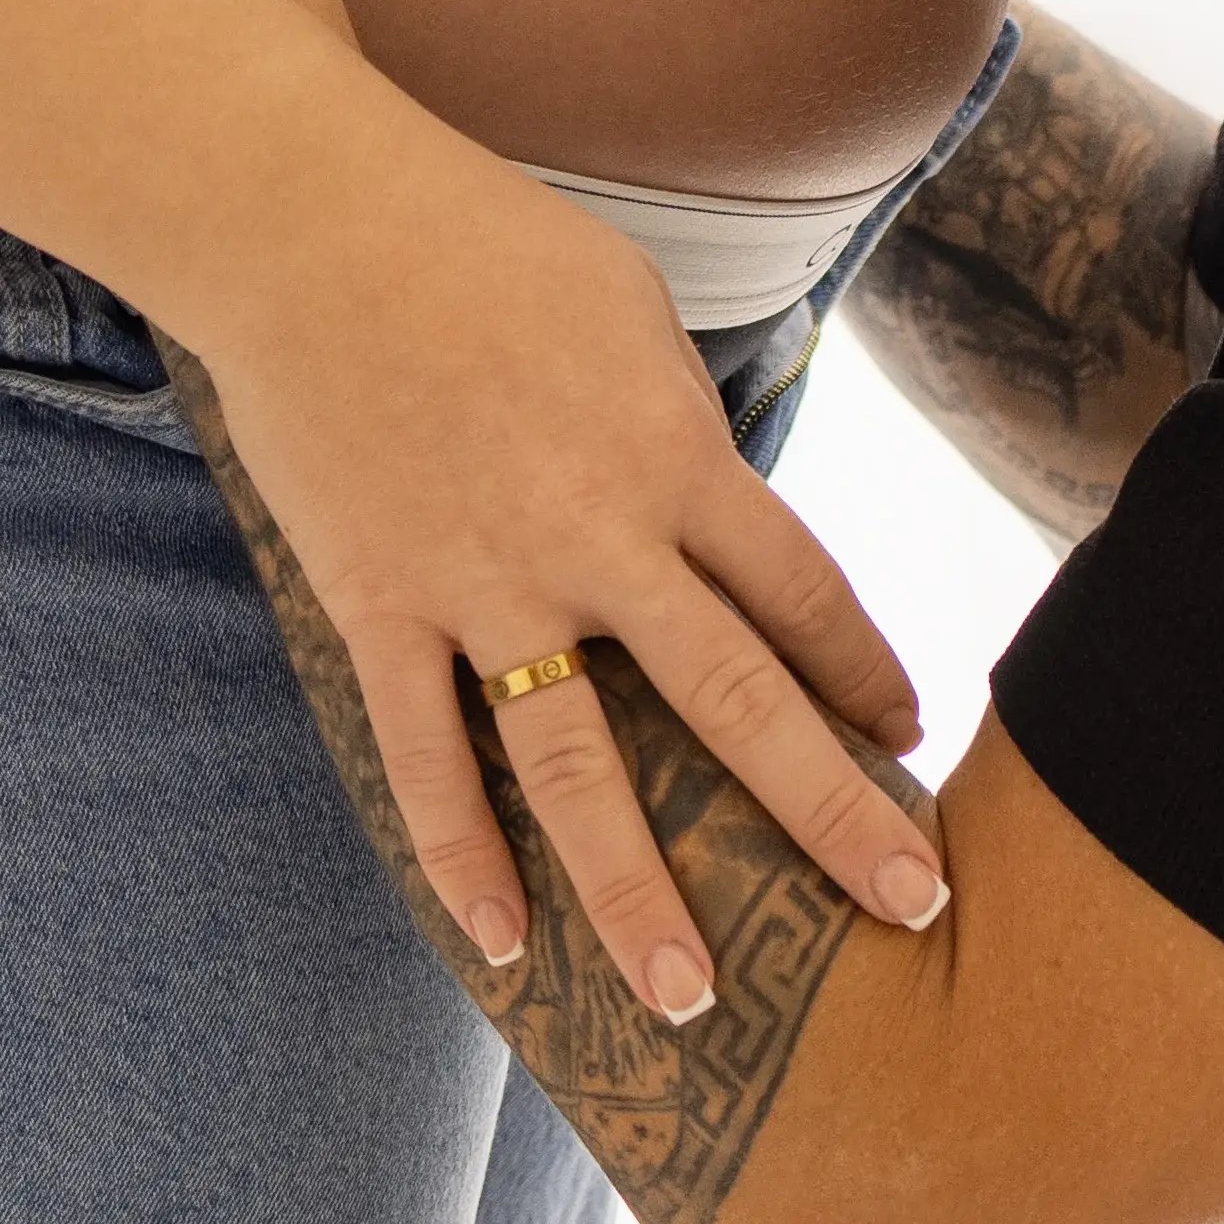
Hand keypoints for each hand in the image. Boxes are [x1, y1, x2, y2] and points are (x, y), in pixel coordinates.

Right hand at [179, 158, 947, 1018]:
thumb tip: (715, 502)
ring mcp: (482, 585)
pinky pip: (425, 756)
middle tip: (907, 911)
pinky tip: (500, 944)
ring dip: (637, 892)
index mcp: (676, 456)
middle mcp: (596, 538)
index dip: (865, 672)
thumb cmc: (487, 245)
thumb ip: (679, 423)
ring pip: (577, 770)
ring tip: (689, 1000)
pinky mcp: (380, 604)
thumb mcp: (630, 310)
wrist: (314, 222)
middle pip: (736, 703)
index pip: (803, 593)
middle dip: (828, 816)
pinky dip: (459, 856)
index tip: (910, 737)